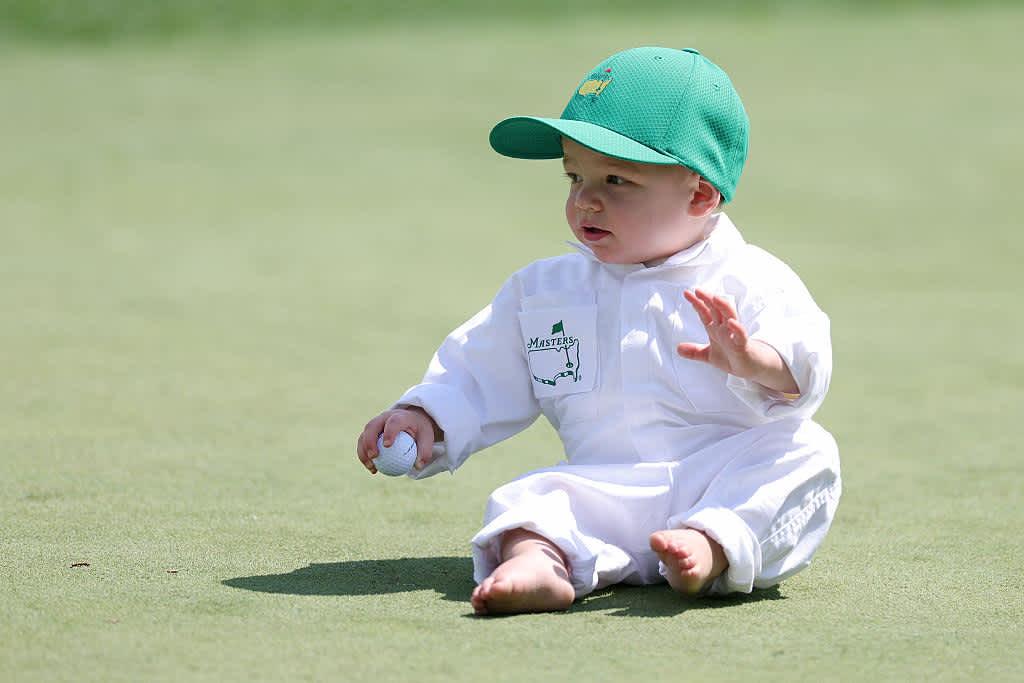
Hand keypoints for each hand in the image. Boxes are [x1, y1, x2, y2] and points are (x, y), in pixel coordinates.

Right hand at [356, 406, 440, 473]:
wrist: (412, 421)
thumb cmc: (420, 430)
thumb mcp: (427, 438)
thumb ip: (425, 451)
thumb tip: (417, 466)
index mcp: (400, 416)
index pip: (393, 422)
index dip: (389, 432)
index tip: (387, 445)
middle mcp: (384, 417)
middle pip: (372, 426)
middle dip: (370, 441)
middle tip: (374, 456)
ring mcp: (375, 424)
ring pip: (364, 435)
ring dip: (364, 451)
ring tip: (372, 467)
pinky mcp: (369, 432)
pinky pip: (362, 444)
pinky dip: (364, 456)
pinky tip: (372, 469)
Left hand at [678, 288, 798, 394]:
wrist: (750, 368)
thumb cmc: (732, 357)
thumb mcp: (709, 355)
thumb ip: (695, 351)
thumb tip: (678, 349)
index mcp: (716, 329)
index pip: (705, 313)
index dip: (697, 303)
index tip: (686, 293)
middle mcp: (725, 328)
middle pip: (716, 310)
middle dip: (708, 300)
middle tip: (698, 290)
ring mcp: (734, 335)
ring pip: (730, 316)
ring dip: (723, 307)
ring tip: (715, 298)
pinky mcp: (743, 345)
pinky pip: (741, 335)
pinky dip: (737, 328)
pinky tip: (731, 322)